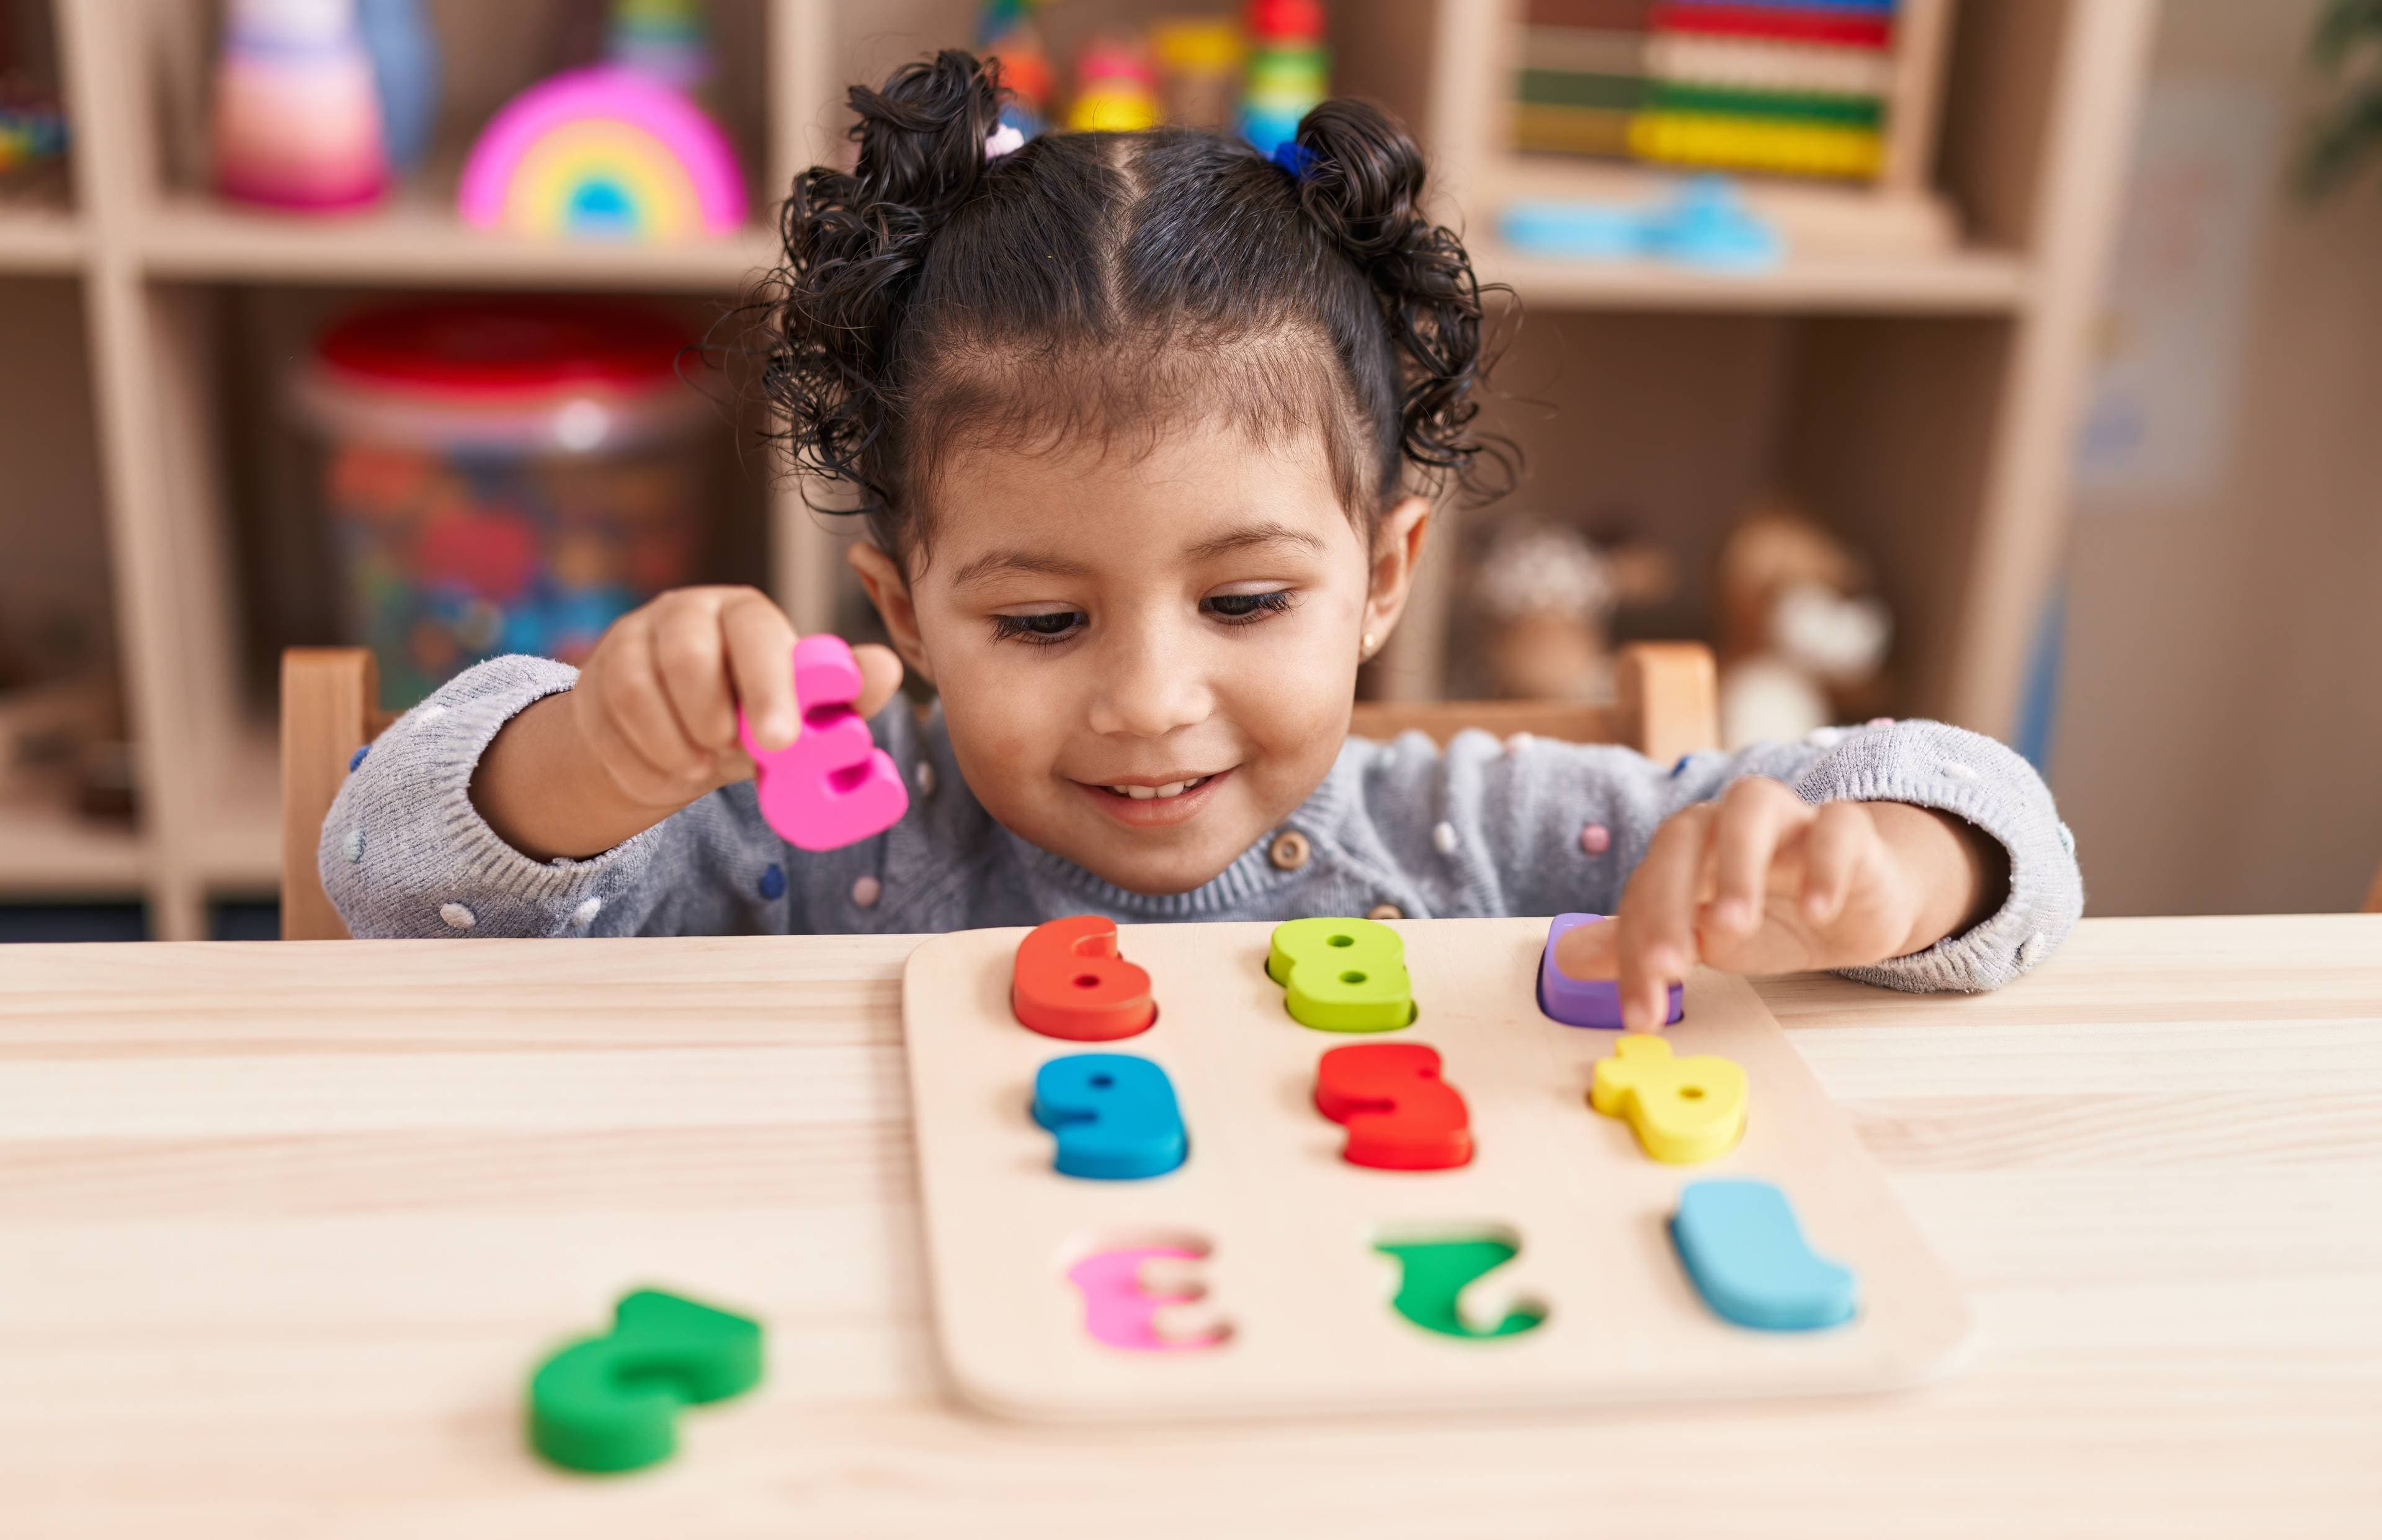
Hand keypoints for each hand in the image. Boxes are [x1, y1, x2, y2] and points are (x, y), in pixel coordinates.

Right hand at [474, 586, 903, 859]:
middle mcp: (687, 612)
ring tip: (700, 765)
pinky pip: (609, 722)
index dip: (769, 685)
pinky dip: (642, 760)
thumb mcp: (797, 710)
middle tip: (729, 755)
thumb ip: (841, 694)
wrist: (671, 738)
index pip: (756, 633)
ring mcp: (635, 639)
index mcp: (746, 614)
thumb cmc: (746, 715)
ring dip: (675, 745)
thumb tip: (885, 668)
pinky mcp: (596, 675)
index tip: (781, 742)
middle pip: (688, 653)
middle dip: (711, 718)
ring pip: (637, 691)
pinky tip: (668, 769)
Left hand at [1554, 777, 1996, 1030]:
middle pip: (1684, 837)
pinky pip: (1836, 827)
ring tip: (1732, 928)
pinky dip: (1824, 865)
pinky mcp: (1849, 831)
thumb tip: (1564, 957)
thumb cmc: (1766, 915)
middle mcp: (1727, 822)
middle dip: (1670, 902)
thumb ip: (1637, 944)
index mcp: (1684, 847)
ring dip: (1737, 865)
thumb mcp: (1698, 938)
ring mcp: (1789, 819)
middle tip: (1672, 969)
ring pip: (1752, 806)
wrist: (1854, 905)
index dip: (1635, 950)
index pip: (1645, 887)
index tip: (1641, 1012)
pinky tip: (1818, 912)